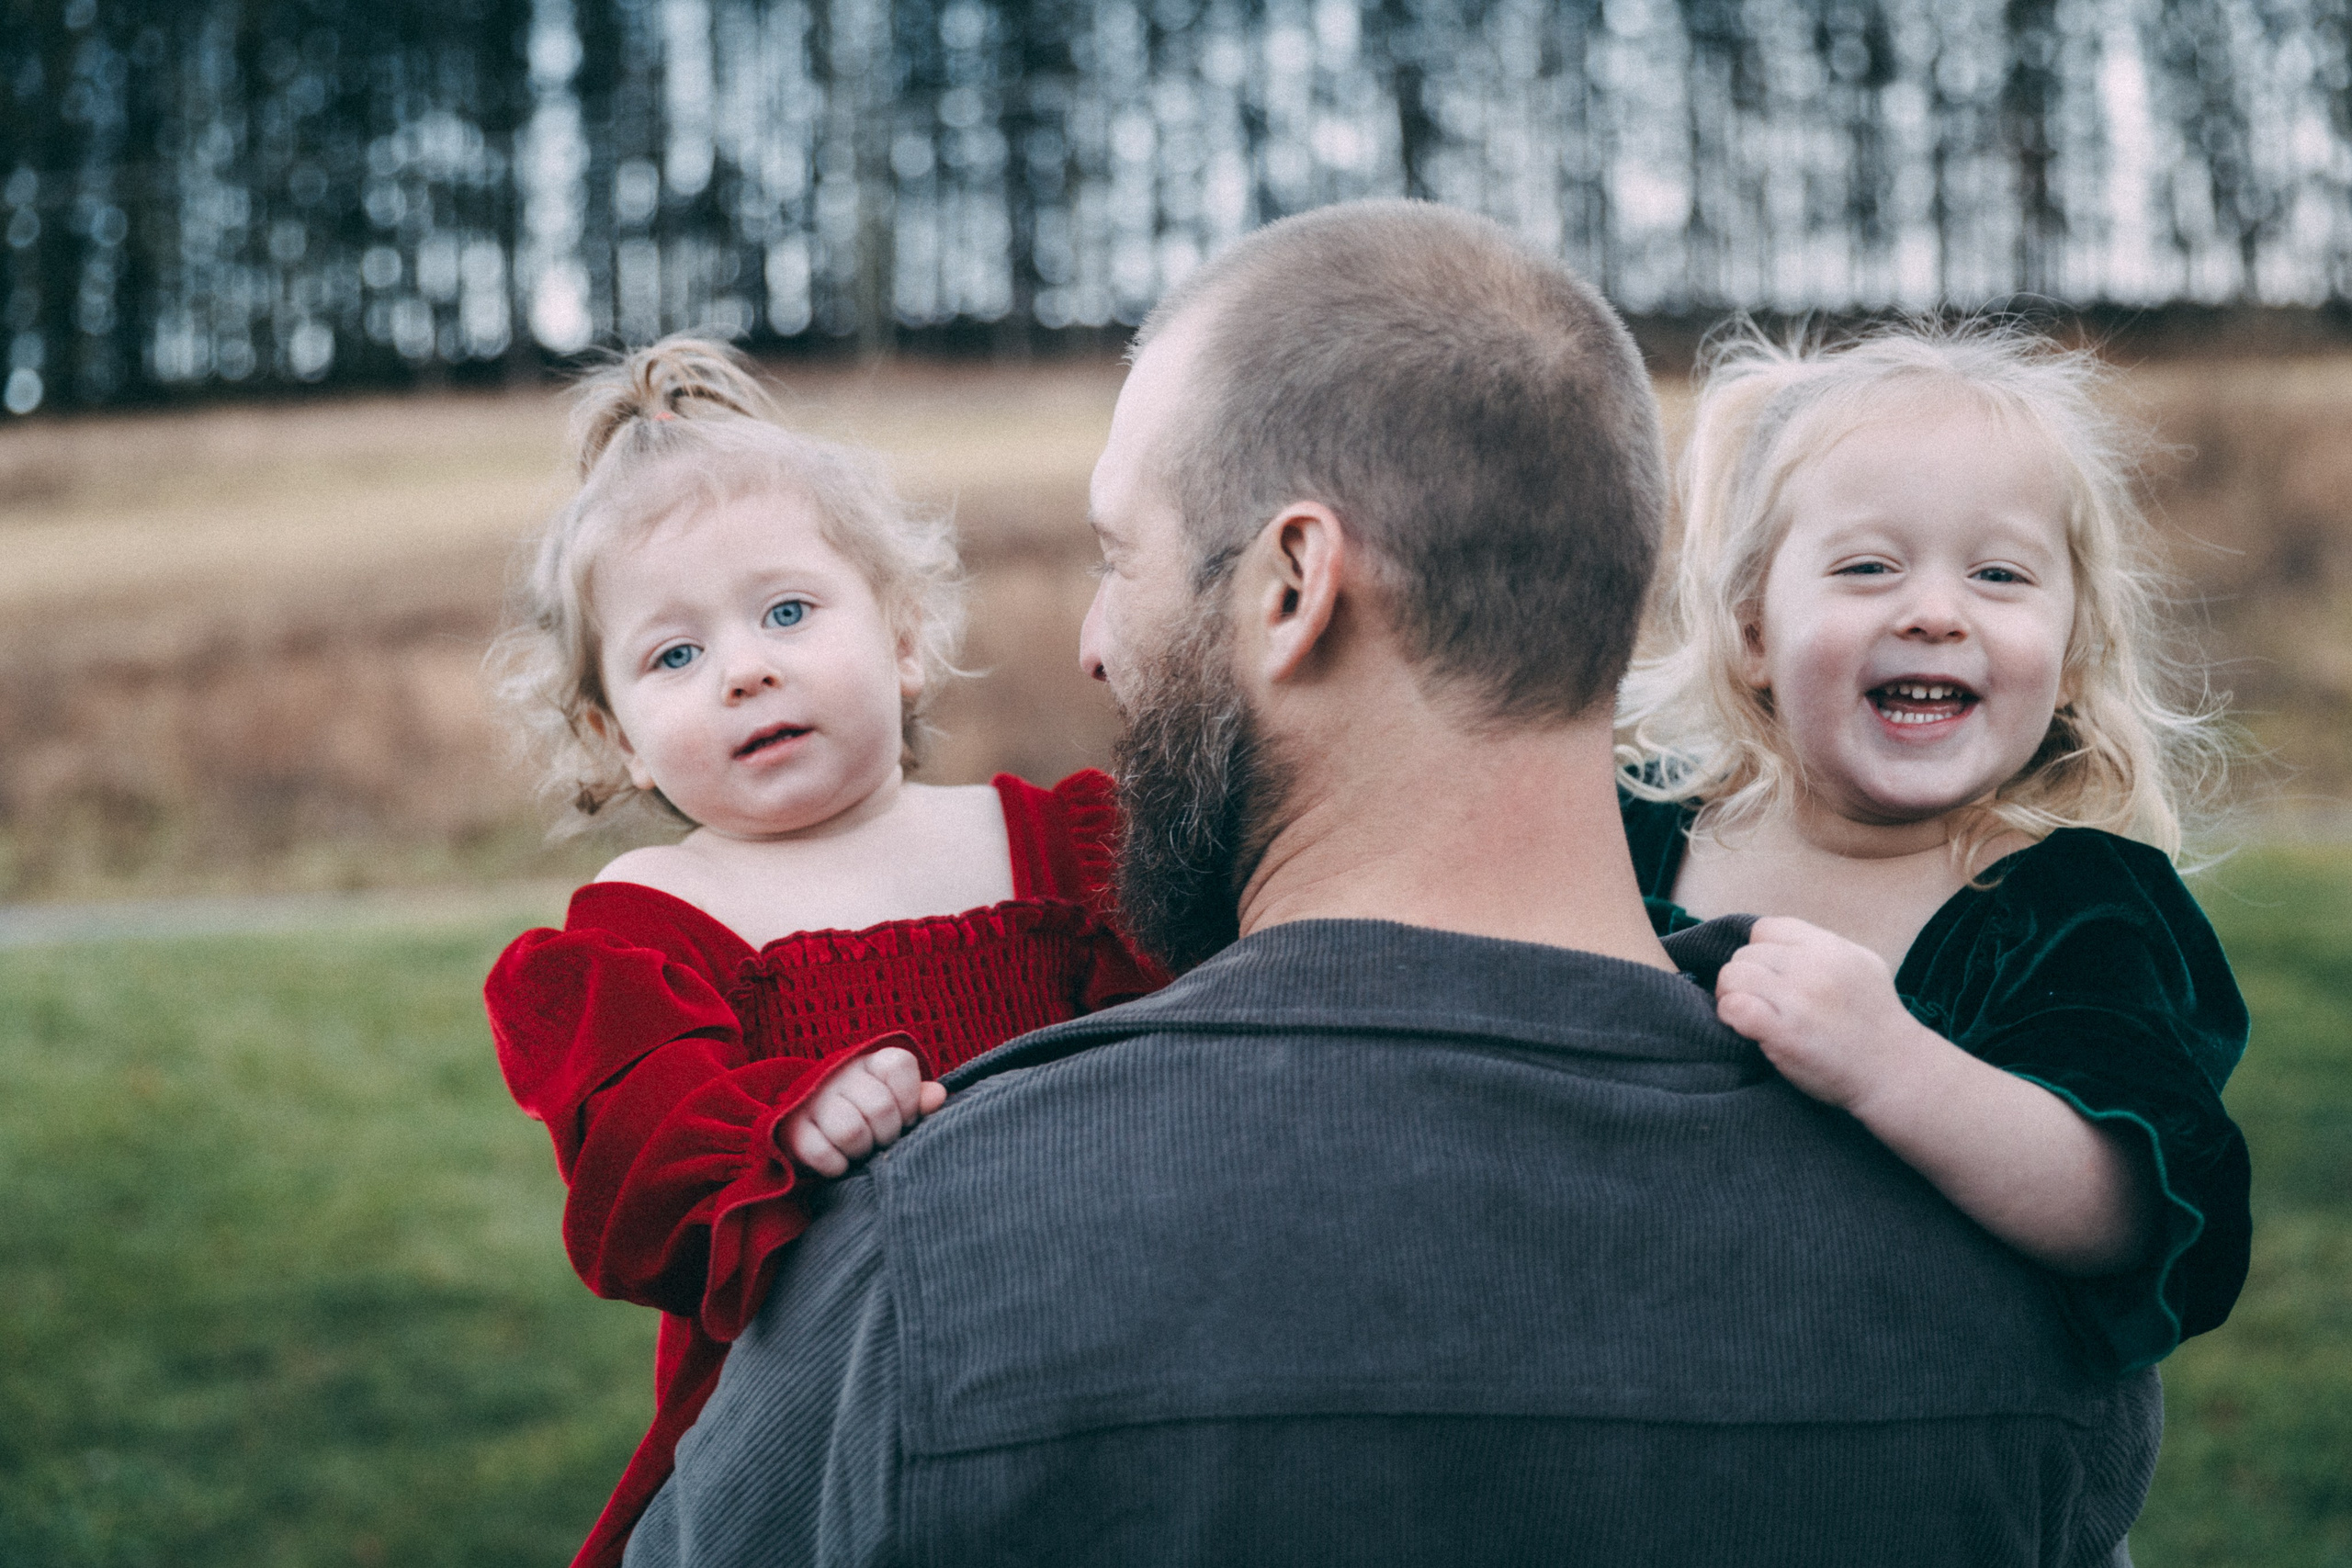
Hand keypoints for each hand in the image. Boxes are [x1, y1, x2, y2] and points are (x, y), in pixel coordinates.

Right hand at [778, 1047, 947, 1177]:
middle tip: (881, 1140)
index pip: (898, 1066)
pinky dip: (836, 1166)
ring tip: (860, 1150)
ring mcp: (813, 1099)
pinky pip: (820, 1152)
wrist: (813, 1126)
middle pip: (880, 1106)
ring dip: (861, 1150)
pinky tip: (840, 1162)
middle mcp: (839, 1073)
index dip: (909, 1100)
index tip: (904, 1117)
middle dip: (888, 1133)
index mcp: (869, 1061)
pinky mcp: (792, 1128)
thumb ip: (920, 1099)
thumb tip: (938, 1095)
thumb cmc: (868, 1115)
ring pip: (850, 1131)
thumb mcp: (897, 1103)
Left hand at [1714, 916, 1940, 1112]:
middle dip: (1745, 978)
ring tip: (1750, 1015)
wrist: (1895, 1072)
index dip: (1759, 952)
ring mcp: (1798, 997)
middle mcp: (1813, 966)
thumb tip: (1778, 945)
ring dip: (1732, 996)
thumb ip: (1822, 949)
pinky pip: (1734, 1007)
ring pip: (1732, 976)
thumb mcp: (1861, 965)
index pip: (1765, 929)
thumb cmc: (1875, 1023)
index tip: (1769, 976)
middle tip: (1758, 1002)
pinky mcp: (1784, 1031)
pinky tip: (1745, 1028)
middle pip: (1744, 954)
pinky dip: (1730, 1016)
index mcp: (1830, 947)